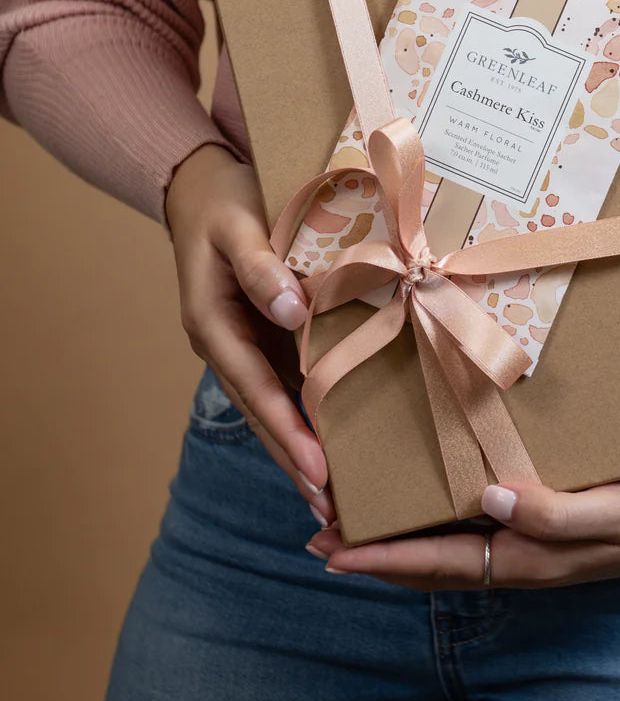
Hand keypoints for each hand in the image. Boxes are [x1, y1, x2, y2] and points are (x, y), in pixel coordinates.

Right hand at [165, 142, 334, 525]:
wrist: (204, 188)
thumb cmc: (226, 202)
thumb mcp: (239, 225)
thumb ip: (262, 268)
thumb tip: (292, 312)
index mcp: (212, 323)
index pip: (255, 388)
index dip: (287, 430)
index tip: (319, 469)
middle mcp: (225, 345)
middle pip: (263, 414)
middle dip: (295, 463)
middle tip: (332, 512)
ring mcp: (243, 346)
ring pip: (272, 409)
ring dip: (300, 453)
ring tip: (334, 503)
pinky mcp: (262, 340)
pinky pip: (284, 387)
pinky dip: (304, 420)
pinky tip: (332, 449)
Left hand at [305, 455, 619, 589]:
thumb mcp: (617, 515)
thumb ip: (554, 516)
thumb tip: (485, 501)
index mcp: (533, 560)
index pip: (439, 564)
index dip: (381, 559)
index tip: (327, 548)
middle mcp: (526, 553)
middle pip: (434, 561)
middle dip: (376, 550)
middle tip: (319, 530)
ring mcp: (538, 537)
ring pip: (453, 543)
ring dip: (403, 533)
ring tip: (358, 516)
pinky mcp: (553, 514)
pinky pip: (482, 522)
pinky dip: (443, 513)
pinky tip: (434, 490)